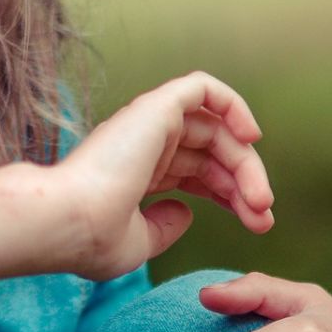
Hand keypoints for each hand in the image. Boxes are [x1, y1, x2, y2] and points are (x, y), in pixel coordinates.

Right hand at [52, 71, 274, 280]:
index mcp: (137, 173)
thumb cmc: (91, 240)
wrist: (67, 222)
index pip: (198, 172)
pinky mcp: (156, 107)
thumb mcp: (137, 243)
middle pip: (213, 153)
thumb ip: (163, 227)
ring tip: (260, 200)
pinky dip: (233, 104)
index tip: (257, 225)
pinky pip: (203, 88)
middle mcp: (143, 144)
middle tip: (264, 217)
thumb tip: (186, 212)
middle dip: (245, 184)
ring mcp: (148, 123)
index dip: (231, 196)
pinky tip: (251, 138)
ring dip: (246, 161)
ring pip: (216, 128)